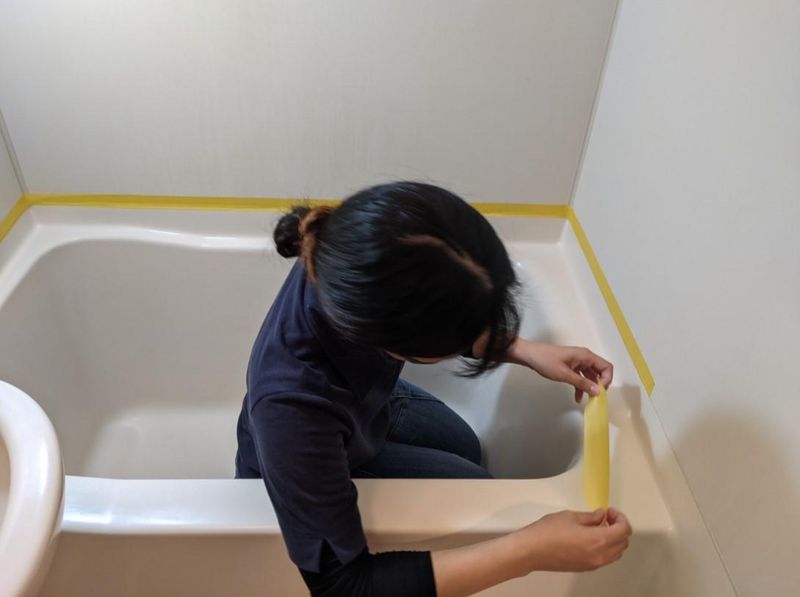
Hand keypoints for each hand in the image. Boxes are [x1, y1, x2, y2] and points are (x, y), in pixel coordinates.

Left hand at [509, 340, 613, 401]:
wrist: (529, 355)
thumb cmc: (545, 361)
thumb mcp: (564, 374)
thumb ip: (581, 383)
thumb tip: (598, 391)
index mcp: (585, 356)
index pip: (606, 367)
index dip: (607, 380)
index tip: (599, 391)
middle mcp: (584, 358)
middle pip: (599, 372)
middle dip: (598, 385)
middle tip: (594, 398)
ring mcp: (577, 362)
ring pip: (589, 376)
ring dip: (589, 388)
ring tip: (587, 400)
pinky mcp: (570, 366)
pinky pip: (580, 377)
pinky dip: (580, 387)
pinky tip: (577, 397)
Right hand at [517, 509, 631, 572]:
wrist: (531, 551)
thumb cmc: (548, 531)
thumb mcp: (570, 516)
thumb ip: (590, 517)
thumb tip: (601, 516)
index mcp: (598, 540)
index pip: (623, 531)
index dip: (620, 518)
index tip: (609, 511)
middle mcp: (600, 556)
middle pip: (623, 543)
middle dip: (619, 528)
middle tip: (606, 517)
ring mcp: (593, 564)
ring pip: (616, 553)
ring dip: (614, 539)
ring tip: (598, 527)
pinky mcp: (585, 568)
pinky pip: (605, 559)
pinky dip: (606, 548)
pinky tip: (591, 538)